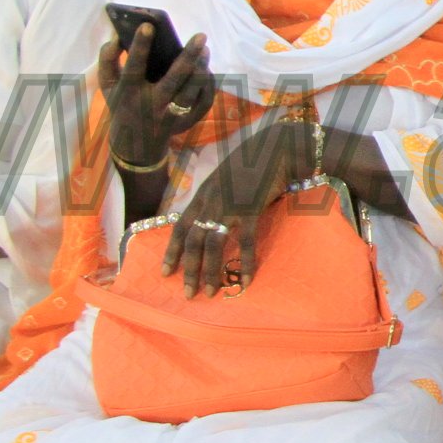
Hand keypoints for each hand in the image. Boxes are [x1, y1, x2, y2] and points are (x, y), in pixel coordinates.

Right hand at [102, 24, 212, 172]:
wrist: (136, 145)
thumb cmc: (122, 105)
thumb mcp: (107, 86)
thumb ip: (107, 60)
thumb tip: (118, 38)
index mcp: (129, 93)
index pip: (133, 68)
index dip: (139, 47)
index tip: (148, 25)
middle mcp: (151, 105)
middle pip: (173, 80)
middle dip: (188, 57)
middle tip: (201, 36)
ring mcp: (171, 116)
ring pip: (191, 91)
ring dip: (201, 70)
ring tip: (205, 50)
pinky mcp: (186, 123)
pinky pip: (202, 102)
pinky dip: (207, 85)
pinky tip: (206, 69)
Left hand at [162, 115, 314, 296]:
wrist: (276, 149)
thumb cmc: (253, 164)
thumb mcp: (224, 180)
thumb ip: (214, 199)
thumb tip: (208, 222)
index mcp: (202, 195)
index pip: (179, 227)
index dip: (171, 252)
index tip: (166, 273)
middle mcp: (211, 202)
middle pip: (193, 241)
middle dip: (190, 270)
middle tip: (189, 294)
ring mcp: (230, 206)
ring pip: (214, 245)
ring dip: (211, 272)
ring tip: (212, 292)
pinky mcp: (251, 210)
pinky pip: (245, 242)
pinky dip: (245, 263)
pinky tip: (245, 280)